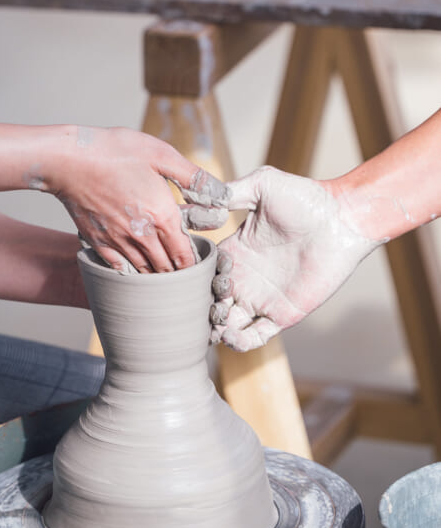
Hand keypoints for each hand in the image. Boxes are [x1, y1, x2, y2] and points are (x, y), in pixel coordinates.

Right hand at [47, 125, 228, 272]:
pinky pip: (120, 268)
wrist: (68, 159)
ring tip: (163, 272)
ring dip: (156, 274)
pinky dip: (130, 271)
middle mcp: (142, 236)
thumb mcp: (161, 154)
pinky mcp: (98, 242)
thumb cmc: (114, 151)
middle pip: (167, 269)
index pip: (185, 256)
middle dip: (178, 272)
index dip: (194, 264)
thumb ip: (194, 176)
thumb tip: (222, 195)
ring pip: (144, 272)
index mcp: (162, 216)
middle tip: (184, 271)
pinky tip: (134, 267)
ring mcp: (118, 242)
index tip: (198, 263)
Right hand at [209, 166, 379, 350]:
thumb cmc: (305, 198)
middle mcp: (246, 276)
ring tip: (216, 319)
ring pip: (227, 323)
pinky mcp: (282, 314)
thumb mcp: (262, 184)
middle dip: (200, 306)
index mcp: (236, 250)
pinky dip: (239, 342)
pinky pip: (254, 337)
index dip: (194, 276)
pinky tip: (231, 333)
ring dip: (214, 327)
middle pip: (210, 300)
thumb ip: (229, 192)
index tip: (187, 275)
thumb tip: (193, 193)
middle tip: (197, 304)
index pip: (204, 269)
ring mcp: (263, 297)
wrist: (340, 220)